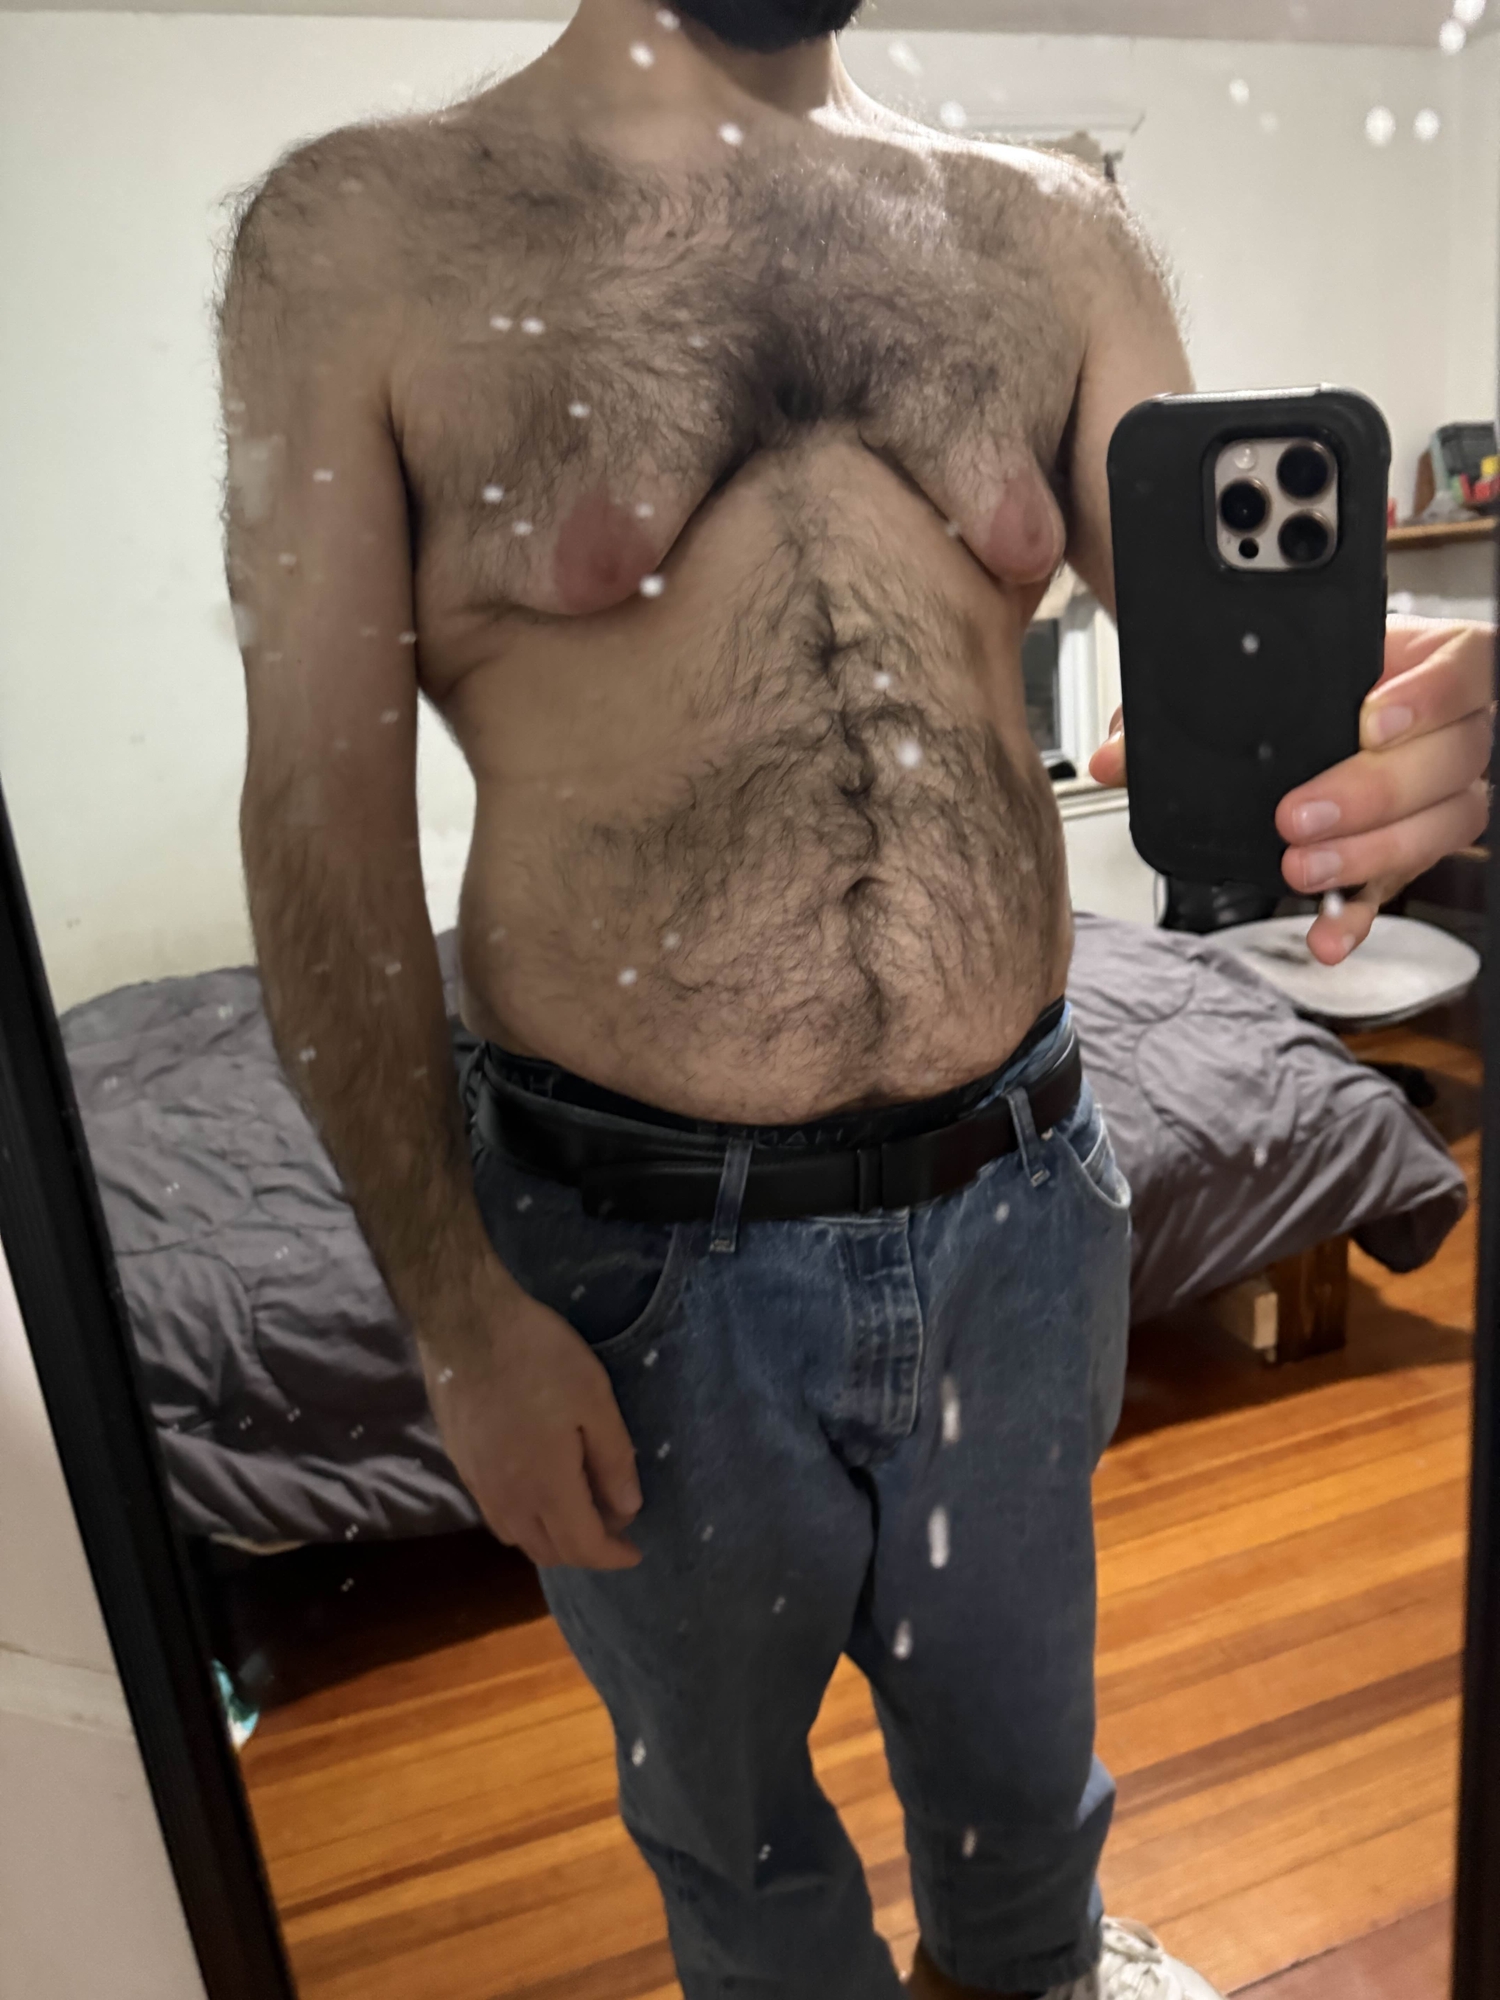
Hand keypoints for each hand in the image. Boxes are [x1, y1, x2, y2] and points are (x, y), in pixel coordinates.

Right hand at [417, 1268, 643, 1572]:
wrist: (465, 1325)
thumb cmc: (539, 1356)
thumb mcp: (594, 1398)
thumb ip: (613, 1459)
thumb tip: (628, 1508)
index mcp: (547, 1486)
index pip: (583, 1547)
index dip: (613, 1556)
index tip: (635, 1551)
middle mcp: (508, 1499)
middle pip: (548, 1552)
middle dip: (585, 1551)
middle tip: (613, 1524)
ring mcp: (478, 1485)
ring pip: (519, 1538)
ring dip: (552, 1539)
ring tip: (579, 1510)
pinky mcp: (461, 1466)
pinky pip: (497, 1515)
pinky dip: (525, 1521)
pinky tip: (539, 1490)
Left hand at [1089, 616, 1494, 963]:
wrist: (1330, 724)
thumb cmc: (1311, 694)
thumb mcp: (1258, 682)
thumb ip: (1188, 707)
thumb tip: (1115, 757)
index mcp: (1420, 667)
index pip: (1462, 670)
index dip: (1428, 696)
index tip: (1370, 719)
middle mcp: (1448, 730)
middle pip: (1448, 761)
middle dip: (1370, 793)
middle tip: (1300, 815)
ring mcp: (1440, 794)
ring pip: (1441, 825)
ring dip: (1368, 854)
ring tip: (1303, 868)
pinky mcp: (1411, 850)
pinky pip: (1400, 887)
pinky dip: (1359, 916)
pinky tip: (1325, 936)